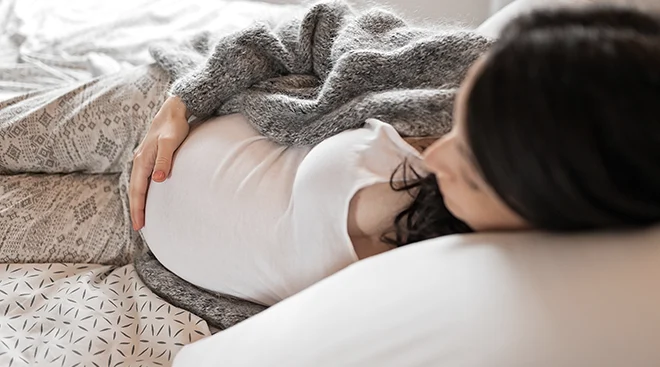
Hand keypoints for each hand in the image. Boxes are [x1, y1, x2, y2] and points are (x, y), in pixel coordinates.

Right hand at [130, 96, 189, 230]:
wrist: (175, 109)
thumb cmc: (174, 125)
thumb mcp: (170, 142)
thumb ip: (164, 159)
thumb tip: (157, 179)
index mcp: (142, 160)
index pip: (137, 190)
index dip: (138, 208)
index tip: (139, 225)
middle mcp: (140, 160)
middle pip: (135, 190)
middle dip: (136, 209)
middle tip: (139, 227)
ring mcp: (144, 158)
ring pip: (138, 184)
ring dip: (139, 200)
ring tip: (143, 216)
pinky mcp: (151, 157)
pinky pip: (144, 178)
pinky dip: (144, 190)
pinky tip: (150, 195)